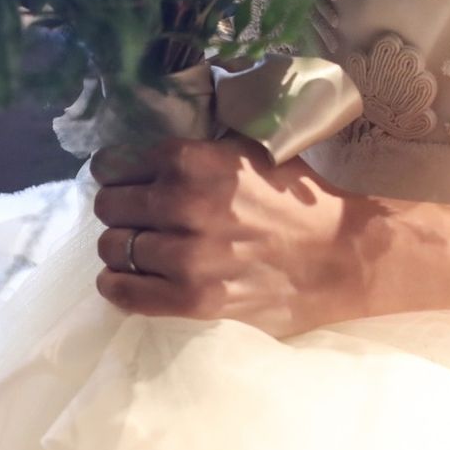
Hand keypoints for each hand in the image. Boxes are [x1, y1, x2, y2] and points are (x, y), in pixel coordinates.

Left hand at [92, 135, 388, 336]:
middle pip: (108, 208)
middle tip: (135, 219)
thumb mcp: (248, 150)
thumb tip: (145, 152)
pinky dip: (118, 285)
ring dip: (120, 249)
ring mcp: (187, 257)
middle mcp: (184, 205)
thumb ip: (197, 149)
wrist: (340, 257)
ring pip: (113, 249)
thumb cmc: (295, 200)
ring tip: (139, 250)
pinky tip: (125, 279)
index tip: (125, 183)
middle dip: (117, 212)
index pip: (113, 165)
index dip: (115, 174)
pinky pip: (126, 293)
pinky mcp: (193, 300)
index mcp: (193, 161)